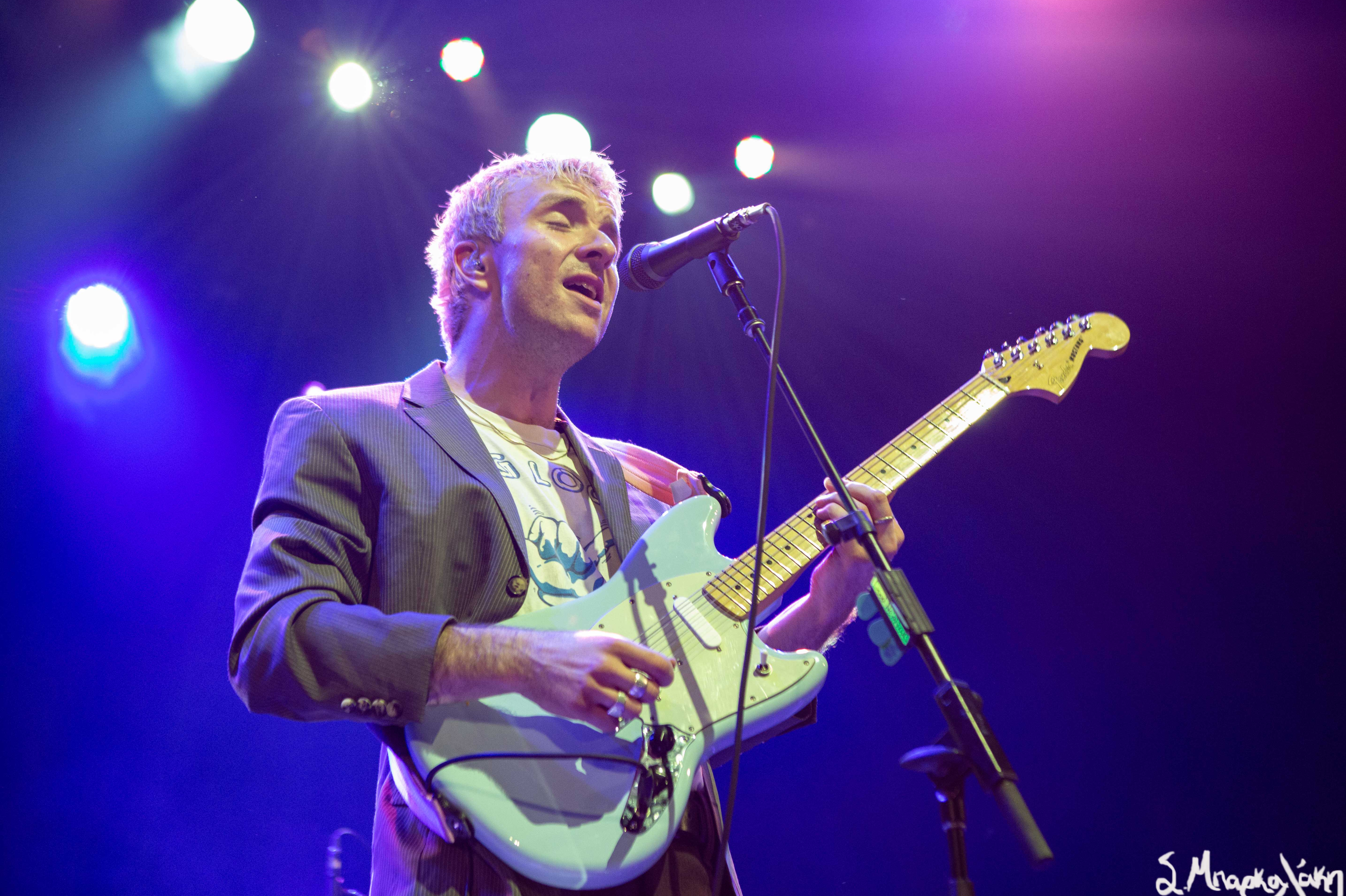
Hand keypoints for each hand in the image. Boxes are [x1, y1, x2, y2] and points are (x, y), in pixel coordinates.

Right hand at [429, 626, 675, 733]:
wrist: (528, 659)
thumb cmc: (567, 650)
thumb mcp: (600, 640)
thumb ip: (631, 653)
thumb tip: (666, 665)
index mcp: (615, 646)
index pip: (657, 666)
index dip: (666, 678)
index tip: (663, 682)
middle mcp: (606, 666)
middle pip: (648, 692)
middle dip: (648, 697)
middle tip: (636, 694)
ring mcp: (592, 688)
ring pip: (632, 710)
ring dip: (630, 711)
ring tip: (618, 703)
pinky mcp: (580, 708)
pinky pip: (610, 724)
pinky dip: (612, 722)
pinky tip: (604, 713)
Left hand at [807, 479, 903, 632]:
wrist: (832, 601)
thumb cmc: (842, 567)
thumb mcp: (853, 538)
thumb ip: (850, 513)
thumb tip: (834, 484)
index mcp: (893, 535)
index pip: (880, 499)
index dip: (857, 487)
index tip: (837, 484)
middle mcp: (889, 542)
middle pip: (873, 498)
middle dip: (845, 490)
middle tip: (825, 493)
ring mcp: (874, 549)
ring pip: (855, 507)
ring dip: (831, 502)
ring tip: (819, 510)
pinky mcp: (856, 555)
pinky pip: (843, 520)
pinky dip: (829, 515)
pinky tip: (821, 523)